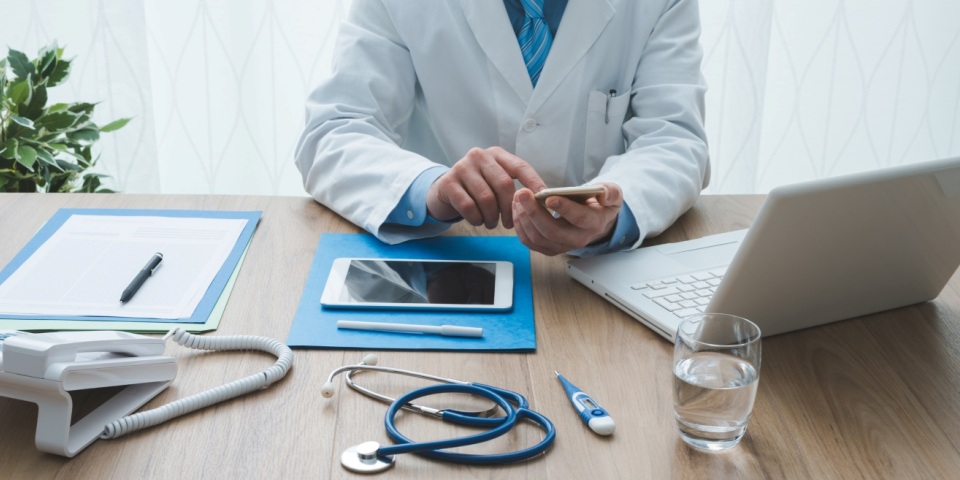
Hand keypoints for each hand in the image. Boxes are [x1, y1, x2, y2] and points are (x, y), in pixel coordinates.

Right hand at [427, 147, 546, 228]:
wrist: (443, 193)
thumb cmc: (476, 190)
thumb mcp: (495, 182)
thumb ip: (514, 186)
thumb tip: (540, 200)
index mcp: (496, 154)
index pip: (521, 167)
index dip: (534, 184)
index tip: (543, 200)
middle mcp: (479, 156)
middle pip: (504, 184)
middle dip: (509, 208)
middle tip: (509, 224)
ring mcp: (462, 167)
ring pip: (486, 198)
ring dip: (492, 217)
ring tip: (491, 223)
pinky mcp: (448, 182)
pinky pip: (468, 206)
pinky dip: (476, 218)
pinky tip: (477, 220)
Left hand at [512, 182, 622, 255]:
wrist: (594, 220)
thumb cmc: (600, 204)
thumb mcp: (612, 194)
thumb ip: (610, 192)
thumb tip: (602, 194)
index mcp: (594, 223)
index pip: (579, 218)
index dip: (564, 209)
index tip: (549, 197)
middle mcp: (578, 239)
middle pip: (552, 231)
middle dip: (534, 212)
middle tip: (522, 193)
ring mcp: (561, 246)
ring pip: (537, 237)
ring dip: (523, 217)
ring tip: (517, 197)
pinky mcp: (548, 248)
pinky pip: (529, 241)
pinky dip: (519, 225)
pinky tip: (517, 209)